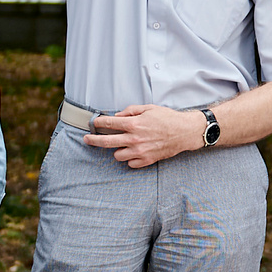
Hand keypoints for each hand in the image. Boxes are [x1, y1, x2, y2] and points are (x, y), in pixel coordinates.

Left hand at [87, 104, 204, 167]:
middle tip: (87, 139)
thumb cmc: (167, 118)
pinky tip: (134, 152)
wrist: (184, 132)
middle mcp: (134, 139)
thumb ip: (130, 111)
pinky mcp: (146, 160)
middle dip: (93, 140)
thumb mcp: (148, 108)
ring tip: (122, 145)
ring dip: (117, 150)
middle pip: (106, 142)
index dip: (98, 123)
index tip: (94, 123)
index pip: (108, 124)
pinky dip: (130, 159)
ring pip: (117, 156)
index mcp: (133, 124)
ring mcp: (139, 151)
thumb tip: (117, 116)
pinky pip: (130, 164)